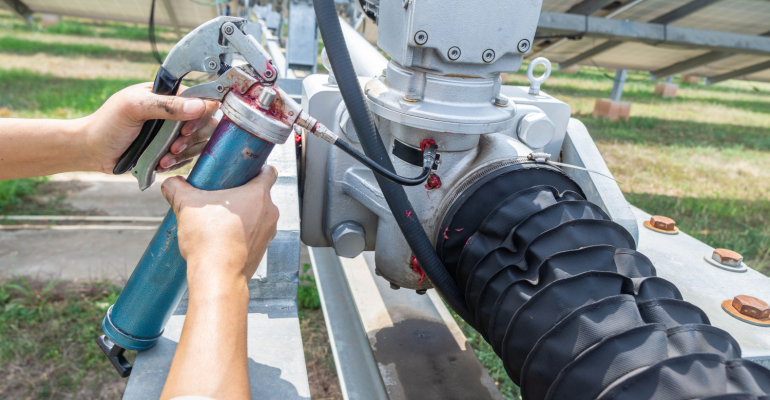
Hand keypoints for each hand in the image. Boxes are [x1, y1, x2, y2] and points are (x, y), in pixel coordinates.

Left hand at [81, 82, 219, 173]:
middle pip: (205, 125)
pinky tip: (161, 164)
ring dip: (183, 154)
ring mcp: (173, 132)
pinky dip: (177, 163)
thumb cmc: (108, 124)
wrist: (92, 150)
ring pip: (198, 144)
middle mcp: (175, 112)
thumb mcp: (135, 107)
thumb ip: (166, 105)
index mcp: (168, 94)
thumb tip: (199, 106)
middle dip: (191, 140)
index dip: (199, 118)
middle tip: (174, 147)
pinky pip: (187, 158)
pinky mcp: (170, 150)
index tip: (184, 131)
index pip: (201, 101)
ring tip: (163, 159)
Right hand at [160, 165, 279, 289]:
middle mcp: (269, 212)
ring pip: (258, 216)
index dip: (257, 168)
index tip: (243, 170)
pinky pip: (255, 234)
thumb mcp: (187, 206)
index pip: (268, 172)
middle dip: (243, 194)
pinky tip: (224, 237)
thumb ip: (177, 188)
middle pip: (260, 195)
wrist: (217, 277)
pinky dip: (243, 233)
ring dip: (244, 215)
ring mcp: (268, 233)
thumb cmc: (209, 240)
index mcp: (259, 194)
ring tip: (220, 219)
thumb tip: (170, 183)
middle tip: (222, 197)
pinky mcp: (262, 250)